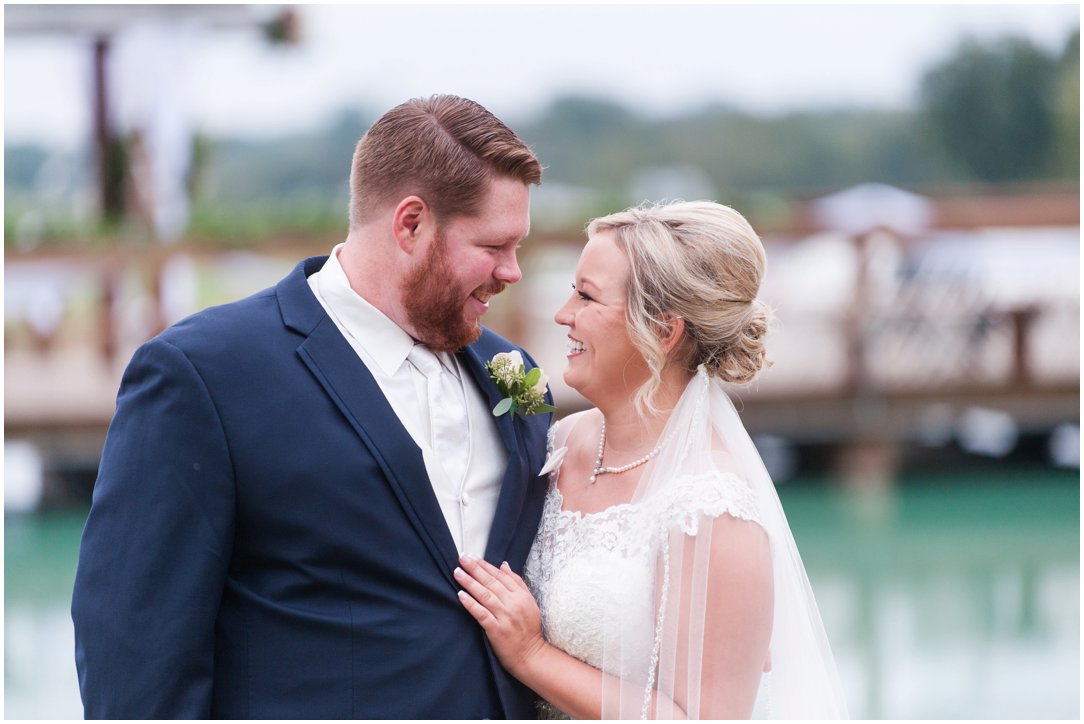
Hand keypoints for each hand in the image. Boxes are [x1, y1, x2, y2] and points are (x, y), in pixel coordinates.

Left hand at [455, 554, 546, 677]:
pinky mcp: (496, 630)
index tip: (472, 557)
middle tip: (462, 558)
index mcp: (521, 596)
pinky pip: (481, 613)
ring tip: (457, 572)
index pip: (500, 576)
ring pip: (485, 595)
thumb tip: (504, 565)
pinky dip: (470, 603)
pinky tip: (460, 594)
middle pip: (491, 582)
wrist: (530, 655)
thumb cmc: (528, 629)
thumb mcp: (529, 603)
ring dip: (469, 582)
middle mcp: (513, 604)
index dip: (485, 565)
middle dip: (475, 569)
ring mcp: (505, 616)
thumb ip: (517, 583)